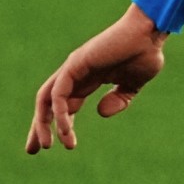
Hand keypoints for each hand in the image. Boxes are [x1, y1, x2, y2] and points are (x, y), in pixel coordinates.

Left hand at [27, 6, 166, 152]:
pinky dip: (59, 113)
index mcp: (87, 78)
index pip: (64, 104)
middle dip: (39, 126)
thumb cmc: (144, 53)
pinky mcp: (75, 64)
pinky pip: (59, 93)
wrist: (150, 33)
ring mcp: (73, 67)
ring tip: (49, 146)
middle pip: (47, 103)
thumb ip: (120, 99)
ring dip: (43, 123)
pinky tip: (65, 131)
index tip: (59, 145)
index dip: (59, 124)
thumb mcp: (133, 85)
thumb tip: (101, 112)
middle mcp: (75, 73)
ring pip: (46, 99)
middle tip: (33, 150)